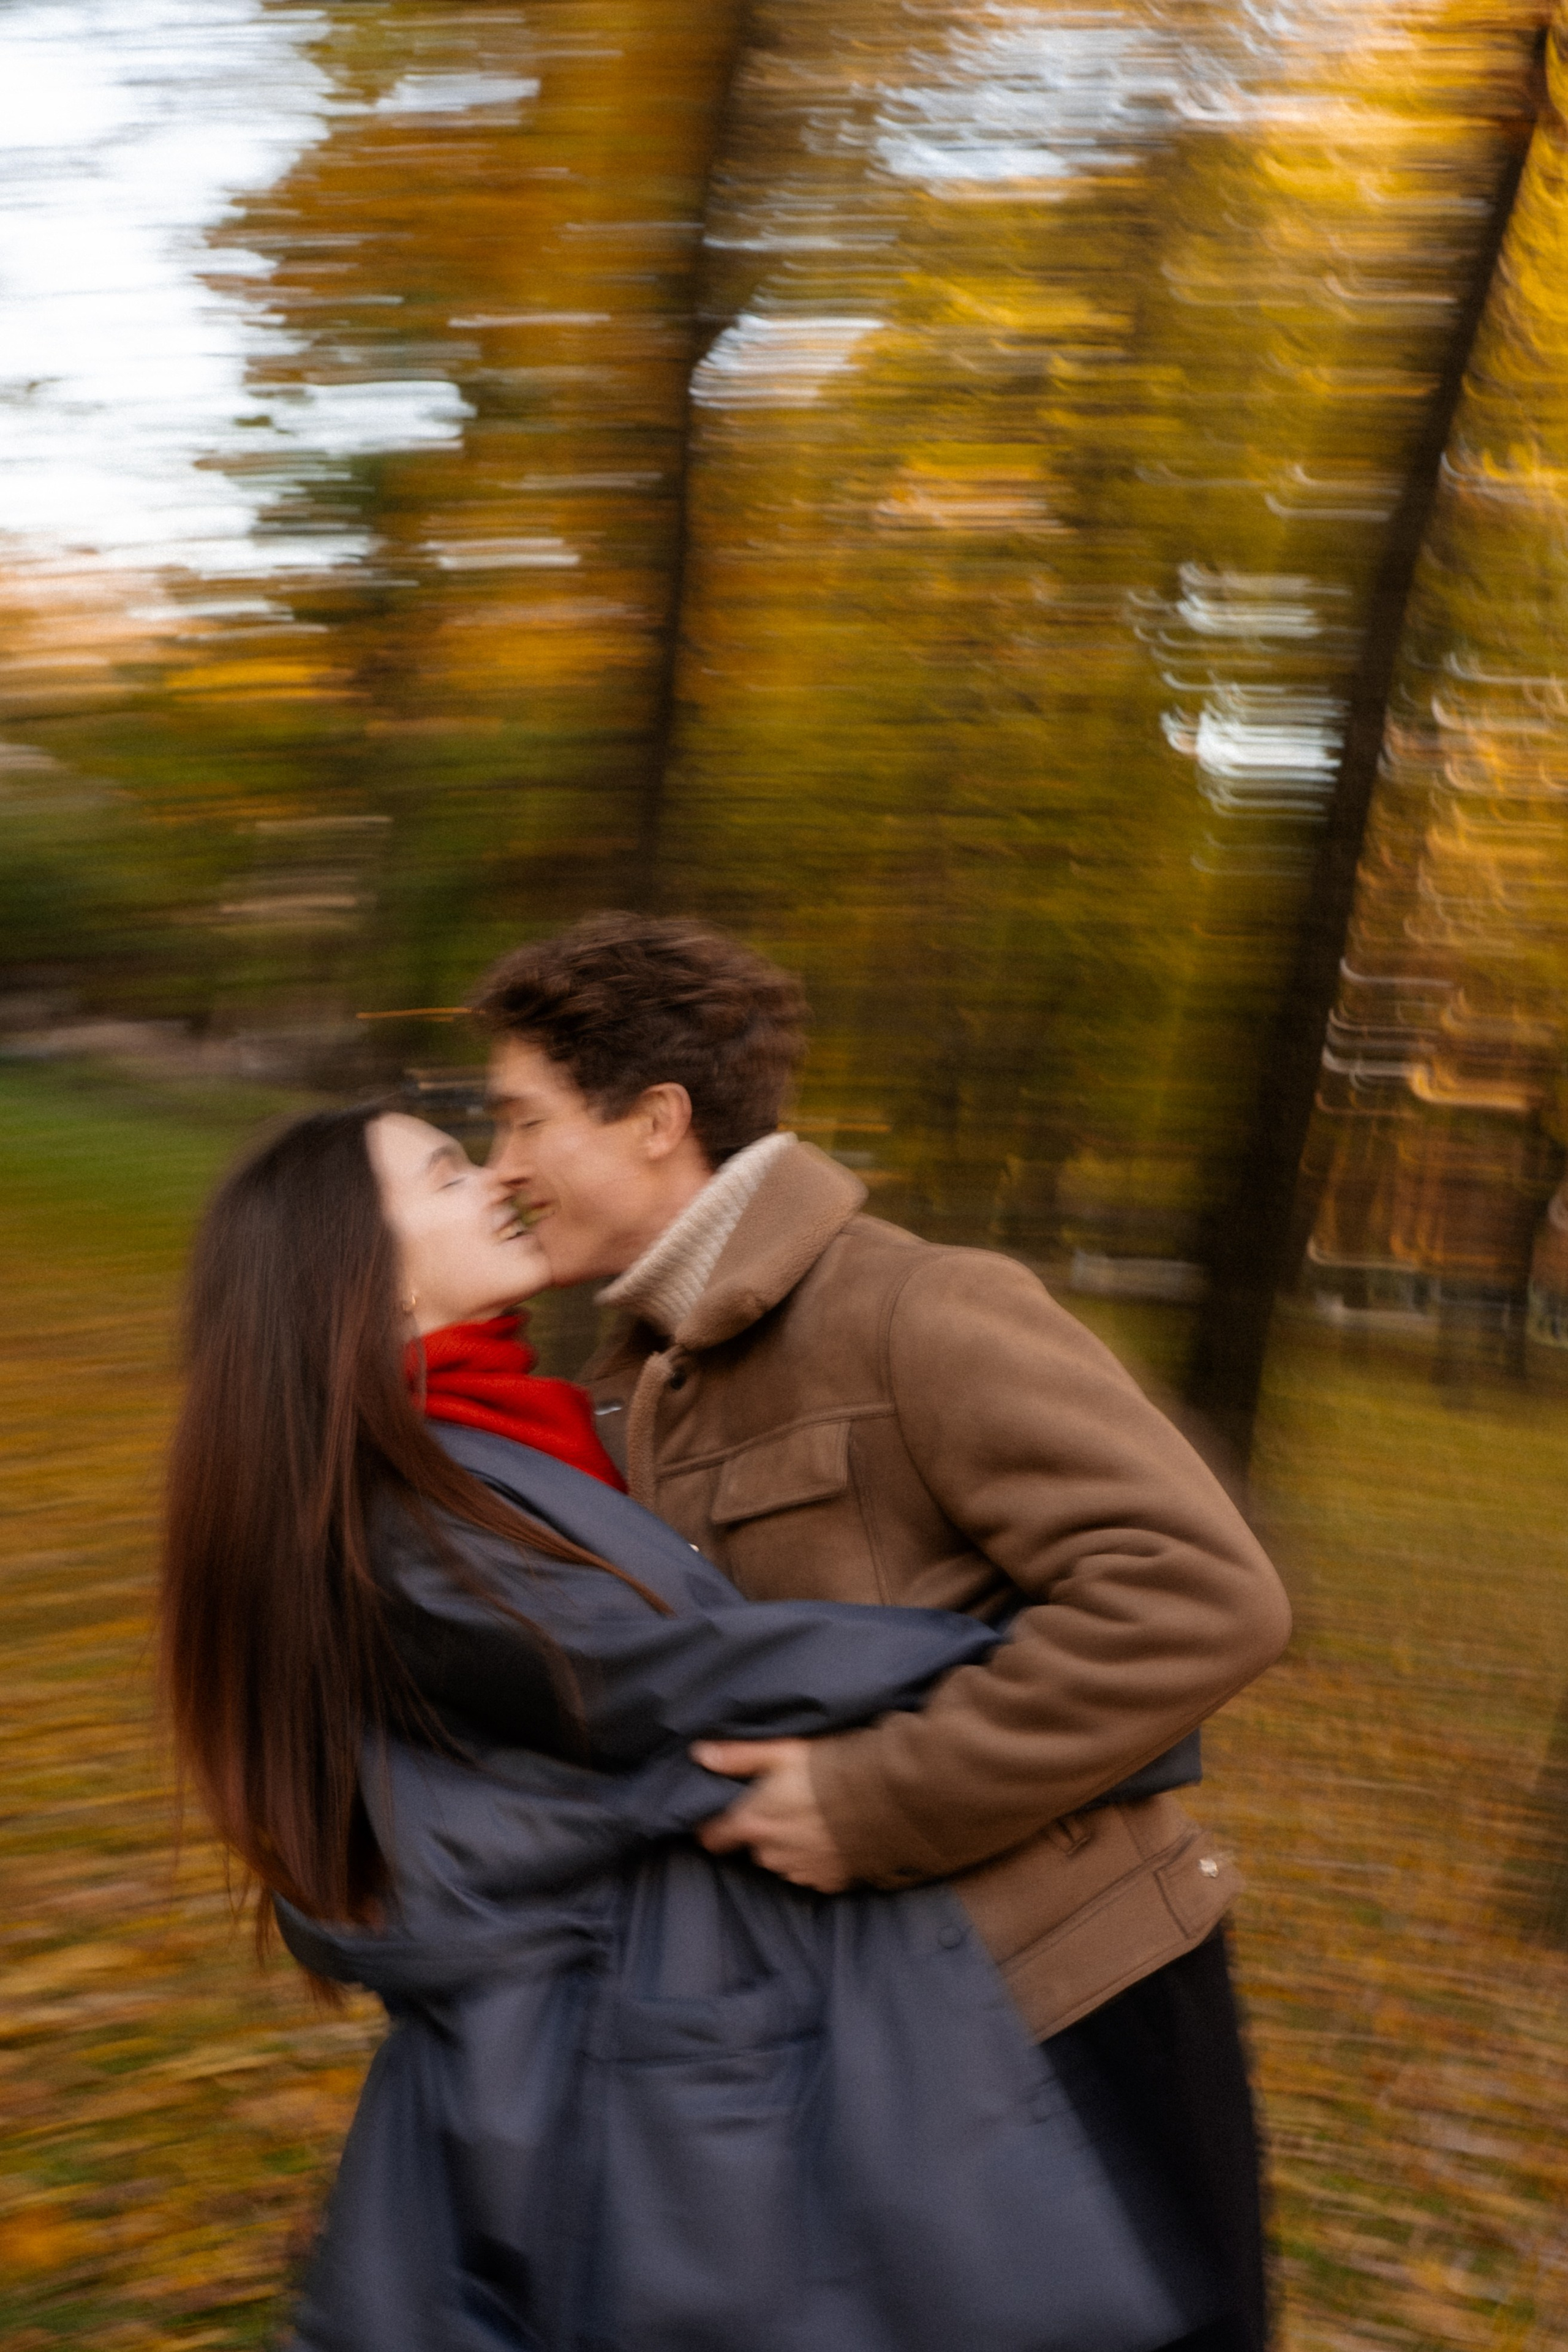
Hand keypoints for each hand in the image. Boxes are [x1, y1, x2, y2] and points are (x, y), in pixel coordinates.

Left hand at [689, 1737, 852, 1891]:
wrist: (887, 1799)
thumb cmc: (831, 1768)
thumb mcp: (782, 1751)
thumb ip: (739, 1757)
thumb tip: (700, 1754)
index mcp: (754, 1822)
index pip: (715, 1836)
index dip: (714, 1827)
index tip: (720, 1818)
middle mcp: (772, 1854)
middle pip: (754, 1846)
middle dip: (765, 1829)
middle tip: (788, 1803)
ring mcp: (801, 1871)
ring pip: (782, 1860)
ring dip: (790, 1844)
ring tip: (815, 1817)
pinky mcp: (829, 1881)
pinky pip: (812, 1871)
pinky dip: (817, 1857)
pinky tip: (833, 1835)